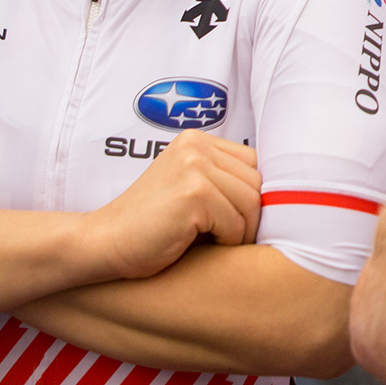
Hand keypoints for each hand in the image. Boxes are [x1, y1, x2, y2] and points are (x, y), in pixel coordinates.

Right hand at [83, 132, 261, 278]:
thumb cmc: (152, 227)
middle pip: (258, 183)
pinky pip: (235, 224)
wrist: (103, 244)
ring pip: (252, 204)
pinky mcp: (193, 194)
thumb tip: (282, 195)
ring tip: (210, 240)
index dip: (250, 197)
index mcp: (196, 140)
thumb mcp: (189, 190)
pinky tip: (198, 244)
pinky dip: (226, 241)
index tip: (233, 220)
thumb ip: (223, 181)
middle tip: (223, 236)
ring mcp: (194, 167)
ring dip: (239, 231)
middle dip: (249, 217)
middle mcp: (196, 146)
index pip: (253, 164)